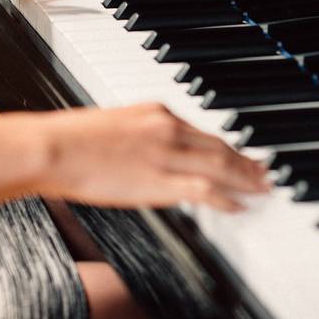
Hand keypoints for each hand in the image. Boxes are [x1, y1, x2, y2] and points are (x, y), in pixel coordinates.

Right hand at [33, 103, 269, 211]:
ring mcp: (167, 155)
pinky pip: (205, 191)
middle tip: (264, 171)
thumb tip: (152, 153)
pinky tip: (239, 206)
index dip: (227, 146)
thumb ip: (140, 135)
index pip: (203, 131)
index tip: (240, 154)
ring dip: (246, 179)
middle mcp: (169, 129)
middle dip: (245, 161)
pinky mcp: (160, 180)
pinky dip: (227, 199)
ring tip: (262, 188)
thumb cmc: (72, 139)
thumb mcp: (115, 125)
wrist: (53, 148)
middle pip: (220, 146)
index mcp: (157, 112)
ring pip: (221, 166)